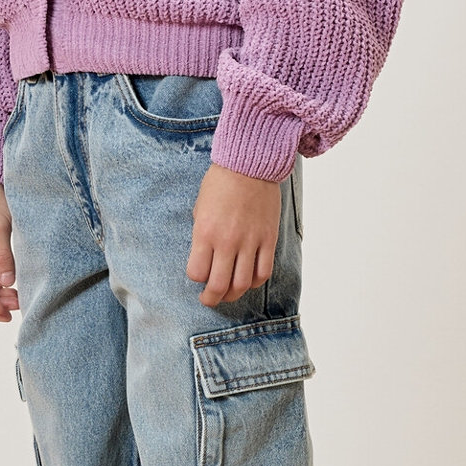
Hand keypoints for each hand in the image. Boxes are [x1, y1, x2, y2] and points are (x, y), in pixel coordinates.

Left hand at [187, 162, 282, 307]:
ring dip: (233, 294)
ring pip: (242, 284)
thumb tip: (205, 258)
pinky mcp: (268, 239)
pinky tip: (247, 280)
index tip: (198, 274)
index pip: (197, 272)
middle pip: (219, 285)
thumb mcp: (199, 208)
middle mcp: (227, 241)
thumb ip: (202, 235)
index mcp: (205, 232)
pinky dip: (254, 282)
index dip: (196, 278)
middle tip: (208, 299)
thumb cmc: (220, 183)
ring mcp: (250, 242)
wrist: (249, 165)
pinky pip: (263, 272)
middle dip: (211, 298)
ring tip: (228, 293)